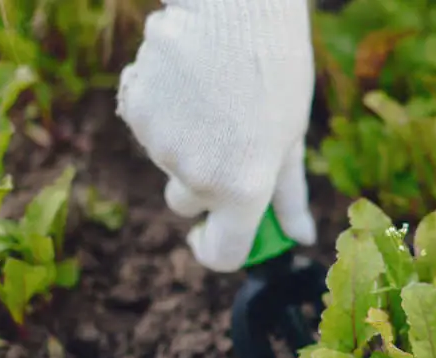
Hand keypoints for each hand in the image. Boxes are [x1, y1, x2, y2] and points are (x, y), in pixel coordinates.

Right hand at [116, 0, 316, 271]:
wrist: (234, 7)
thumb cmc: (275, 71)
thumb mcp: (291, 137)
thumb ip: (289, 194)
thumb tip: (300, 237)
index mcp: (244, 190)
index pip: (221, 254)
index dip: (217, 249)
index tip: (216, 233)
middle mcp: (198, 177)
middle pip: (187, 204)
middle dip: (203, 184)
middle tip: (229, 136)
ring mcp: (160, 146)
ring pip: (166, 162)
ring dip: (184, 141)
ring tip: (213, 97)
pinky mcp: (135, 112)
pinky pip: (146, 127)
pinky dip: (162, 112)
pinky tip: (186, 81)